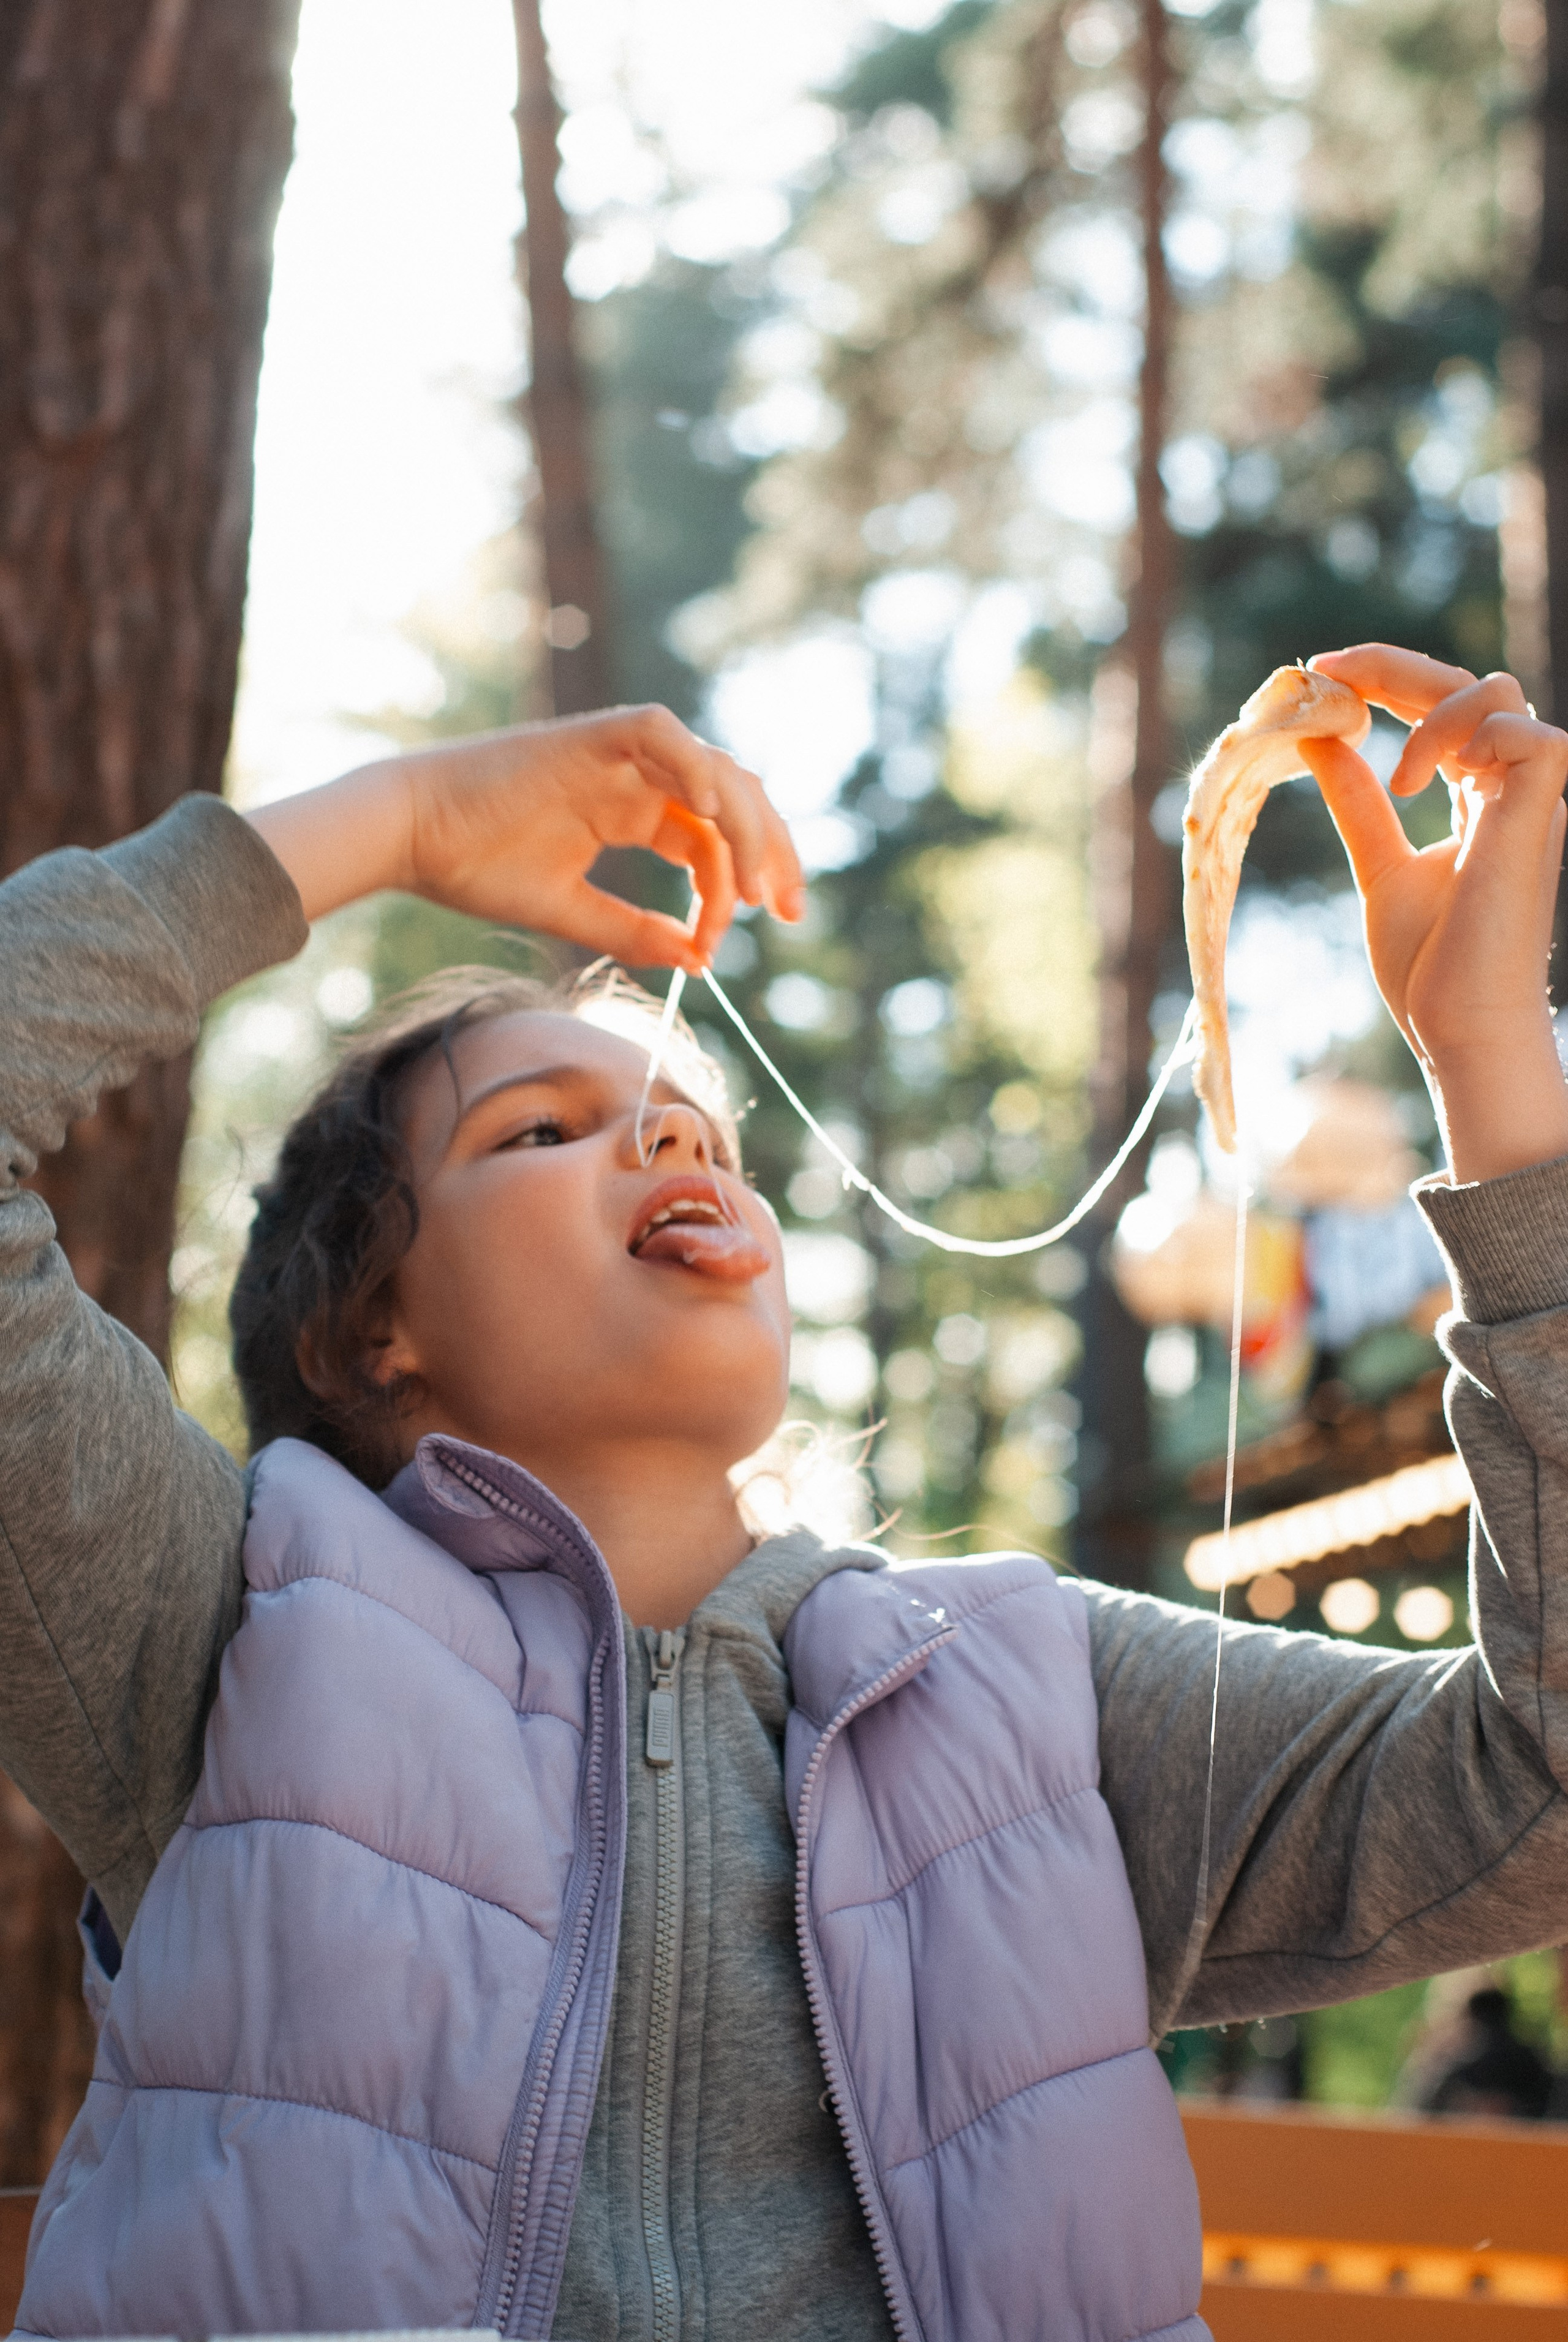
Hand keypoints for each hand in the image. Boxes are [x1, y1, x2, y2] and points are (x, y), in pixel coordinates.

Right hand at [247, 705, 804, 969]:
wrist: (408, 833)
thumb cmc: (474, 868)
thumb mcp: (569, 912)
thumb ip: (632, 930)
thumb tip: (698, 960)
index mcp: (633, 811)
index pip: (715, 839)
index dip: (742, 885)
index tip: (747, 938)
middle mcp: (635, 777)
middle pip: (732, 800)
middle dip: (773, 852)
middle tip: (790, 911)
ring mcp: (616, 752)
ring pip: (711, 771)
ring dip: (745, 826)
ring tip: (755, 888)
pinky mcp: (591, 735)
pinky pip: (662, 736)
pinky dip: (694, 770)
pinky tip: (710, 819)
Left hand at [1301, 645, 1567, 1182]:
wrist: (1459, 1026)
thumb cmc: (1429, 967)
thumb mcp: (1380, 866)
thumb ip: (1358, 804)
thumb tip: (1316, 740)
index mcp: (1483, 798)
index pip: (1444, 709)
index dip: (1388, 679)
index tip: (1321, 671)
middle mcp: (1513, 789)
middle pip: (1467, 684)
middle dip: (1392, 665)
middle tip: (1325, 669)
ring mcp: (1533, 798)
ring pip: (1498, 692)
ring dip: (1428, 709)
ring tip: (1394, 778)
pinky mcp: (1541, 811)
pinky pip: (1523, 732)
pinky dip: (1458, 738)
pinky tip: (1412, 788)